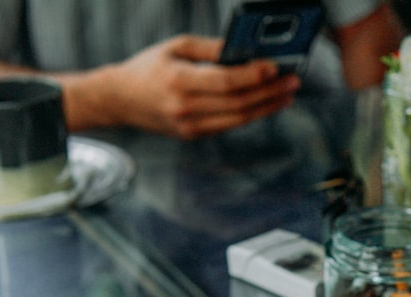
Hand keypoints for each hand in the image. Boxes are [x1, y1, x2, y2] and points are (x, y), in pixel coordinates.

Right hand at [100, 34, 300, 138]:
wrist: (119, 99)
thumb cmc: (149, 67)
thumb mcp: (175, 47)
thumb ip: (210, 49)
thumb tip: (245, 51)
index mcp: (177, 81)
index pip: (225, 82)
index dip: (254, 75)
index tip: (276, 66)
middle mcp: (184, 108)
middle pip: (237, 103)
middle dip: (269, 92)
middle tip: (292, 81)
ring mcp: (188, 126)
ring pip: (237, 118)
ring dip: (266, 107)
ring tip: (286, 94)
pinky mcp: (192, 135)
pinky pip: (228, 125)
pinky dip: (250, 114)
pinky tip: (265, 104)